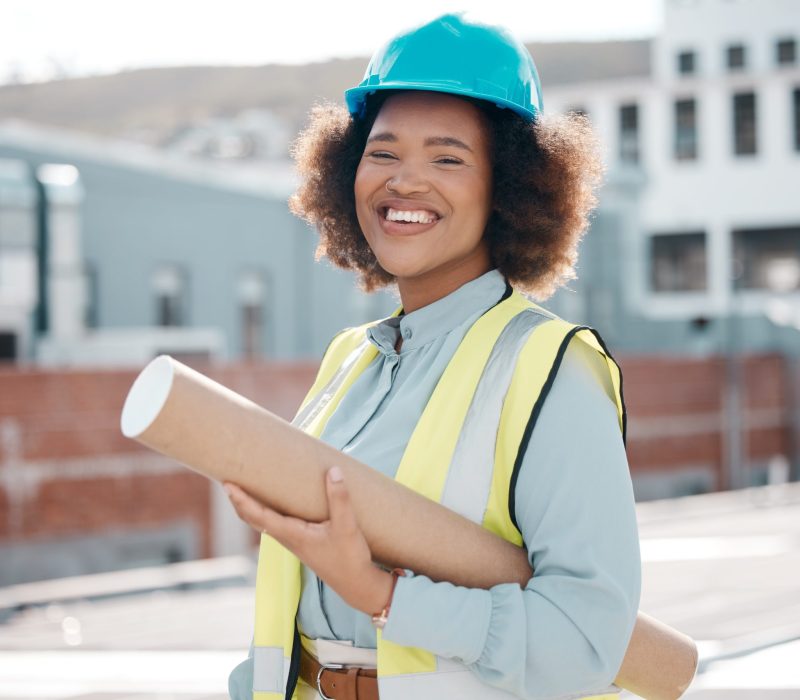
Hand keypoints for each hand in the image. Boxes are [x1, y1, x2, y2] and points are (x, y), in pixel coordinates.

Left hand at [224, 466, 393, 615]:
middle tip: (228, 478)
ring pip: (262, 521)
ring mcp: (292, 541)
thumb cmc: (349, 558)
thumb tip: (333, 470)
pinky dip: (265, 510)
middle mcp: (287, 538)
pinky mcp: (301, 541)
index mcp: (292, 534)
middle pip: (253, 518)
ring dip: (249, 505)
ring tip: (245, 485)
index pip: (258, 515)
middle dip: (239, 500)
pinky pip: (275, 523)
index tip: (227, 485)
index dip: (241, 500)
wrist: (355, 584)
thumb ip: (339, 498)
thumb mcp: (347, 526)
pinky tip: (273, 500)